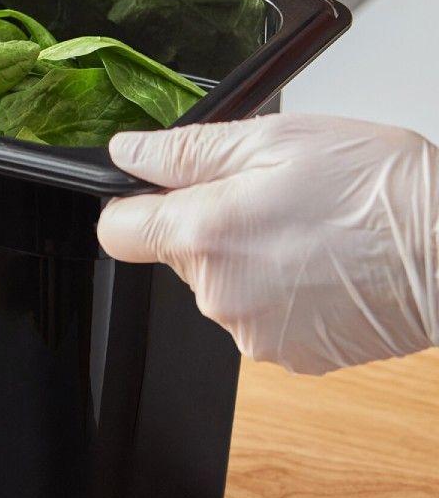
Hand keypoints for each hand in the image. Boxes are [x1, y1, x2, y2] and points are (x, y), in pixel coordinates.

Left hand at [97, 115, 438, 374]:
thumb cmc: (379, 188)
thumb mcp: (273, 141)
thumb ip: (184, 152)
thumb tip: (127, 153)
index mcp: (206, 235)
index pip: (117, 230)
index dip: (132, 204)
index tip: (158, 191)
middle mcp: (219, 295)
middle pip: (175, 256)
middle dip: (207, 226)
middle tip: (267, 198)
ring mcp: (254, 333)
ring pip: (220, 286)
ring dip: (247, 258)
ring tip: (306, 230)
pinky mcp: (289, 356)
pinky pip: (259, 315)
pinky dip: (280, 290)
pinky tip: (322, 264)